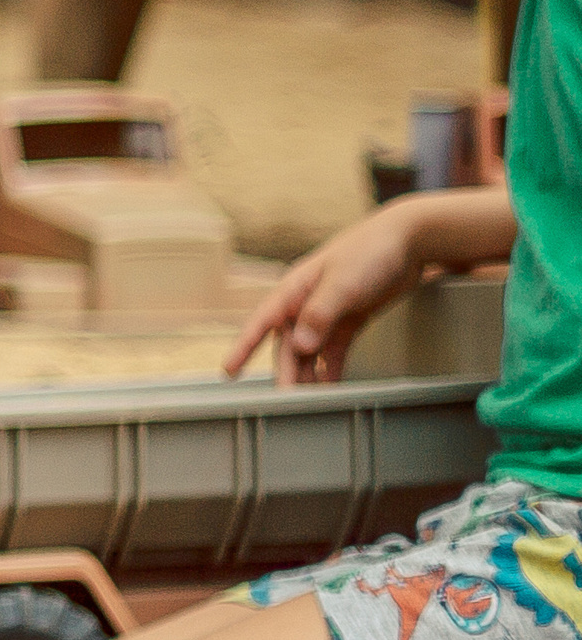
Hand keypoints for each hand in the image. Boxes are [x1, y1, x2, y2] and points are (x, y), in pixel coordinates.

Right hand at [223, 201, 427, 384]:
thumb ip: (320, 313)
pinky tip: (331, 385)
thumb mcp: (343, 282)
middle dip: (287, 372)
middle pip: (289, 345)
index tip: (229, 370)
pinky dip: (331, 368)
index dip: (243, 347)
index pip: (262, 322)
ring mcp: (327, 312)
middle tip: (288, 400)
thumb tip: (302, 345)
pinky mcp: (349, 319)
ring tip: (312, 400)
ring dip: (309, 374)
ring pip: (310, 351)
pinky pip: (333, 350)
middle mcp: (306, 302)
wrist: (409, 240)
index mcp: (295, 289)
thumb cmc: (371, 250)